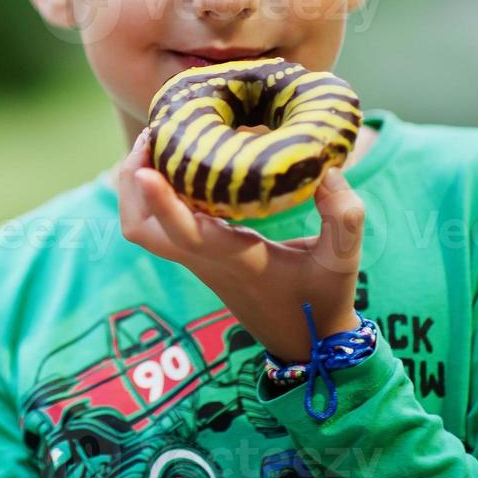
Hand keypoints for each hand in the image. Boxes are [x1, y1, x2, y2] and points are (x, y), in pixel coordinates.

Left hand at [117, 126, 365, 362]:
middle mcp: (204, 260)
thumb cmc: (323, 301)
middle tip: (154, 135)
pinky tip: (181, 161)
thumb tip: (328, 170)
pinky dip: (155, 192)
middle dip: (133, 182)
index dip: (161, 202)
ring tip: (160, 141)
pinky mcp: (198, 256)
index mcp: (236, 260)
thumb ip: (344, 217)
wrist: (308, 342)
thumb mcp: (344, 260)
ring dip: (136, 185)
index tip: (146, 168)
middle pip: (140, 228)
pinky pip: (158, 223)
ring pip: (141, 227)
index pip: (185, 234)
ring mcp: (196, 259)